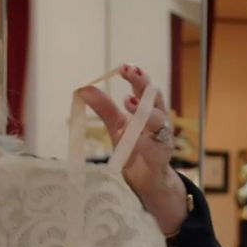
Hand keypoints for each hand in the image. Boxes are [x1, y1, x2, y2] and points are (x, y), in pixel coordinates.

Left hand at [78, 64, 187, 233]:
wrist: (147, 180)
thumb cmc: (134, 149)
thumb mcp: (116, 126)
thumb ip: (104, 108)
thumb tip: (83, 88)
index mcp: (149, 109)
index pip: (144, 87)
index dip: (136, 76)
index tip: (123, 66)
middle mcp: (159, 120)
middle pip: (155, 97)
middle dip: (143, 84)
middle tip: (130, 72)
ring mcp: (163, 137)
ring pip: (159, 120)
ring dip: (144, 110)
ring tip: (128, 102)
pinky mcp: (162, 156)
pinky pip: (156, 147)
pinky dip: (145, 141)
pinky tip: (135, 137)